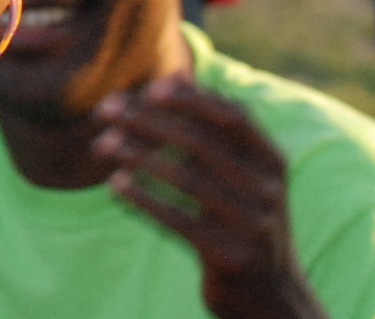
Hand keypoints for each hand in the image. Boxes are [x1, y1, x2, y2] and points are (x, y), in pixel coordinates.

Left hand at [96, 78, 323, 318]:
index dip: (192, 98)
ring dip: (138, 156)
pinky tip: (116, 185)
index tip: (150, 88)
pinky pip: (178, 220)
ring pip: (186, 179)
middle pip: (201, 142)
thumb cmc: (243, 221)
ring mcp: (252, 225)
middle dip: (148, 120)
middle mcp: (268, 190)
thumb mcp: (242, 176)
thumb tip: (168, 78)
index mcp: (273, 161)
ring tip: (101, 143)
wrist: (272, 298)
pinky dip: (144, 199)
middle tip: (105, 109)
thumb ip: (212, 133)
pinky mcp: (230, 256)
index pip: (233, 115)